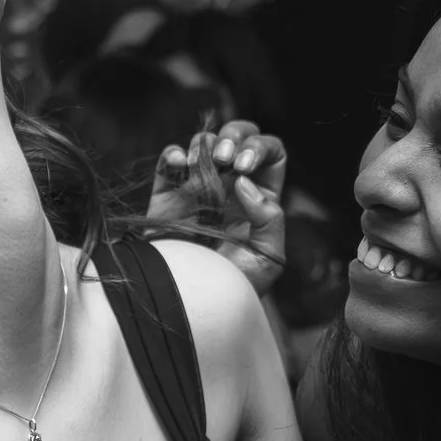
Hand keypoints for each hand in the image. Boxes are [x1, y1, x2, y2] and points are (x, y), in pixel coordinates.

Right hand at [147, 118, 286, 294]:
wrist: (194, 304)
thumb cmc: (234, 286)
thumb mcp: (268, 257)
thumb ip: (270, 219)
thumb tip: (244, 183)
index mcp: (260, 198)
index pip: (271, 154)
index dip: (262, 148)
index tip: (246, 166)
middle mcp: (231, 187)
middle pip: (239, 136)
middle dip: (234, 136)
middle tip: (228, 159)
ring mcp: (198, 189)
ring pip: (205, 142)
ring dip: (206, 143)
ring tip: (205, 164)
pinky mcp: (168, 196)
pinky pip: (171, 161)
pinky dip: (175, 154)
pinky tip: (180, 163)